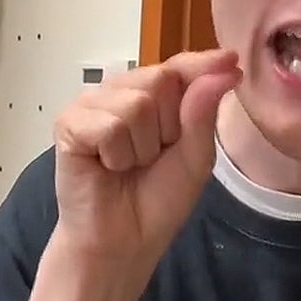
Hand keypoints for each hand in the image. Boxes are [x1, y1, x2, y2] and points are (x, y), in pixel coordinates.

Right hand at [51, 50, 241, 270]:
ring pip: (137, 103)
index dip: (203, 63)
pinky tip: (108, 167)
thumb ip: (203, 113)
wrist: (125, 240)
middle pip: (161, 79)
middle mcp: (122, 93)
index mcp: (154, 97)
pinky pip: (108, 125)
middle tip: (154, 156)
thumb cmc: (159, 198)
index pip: (179, 66)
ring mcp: (92, 106)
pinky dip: (117, 154)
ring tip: (130, 165)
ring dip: (143, 146)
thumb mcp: (195, 157)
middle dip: (169, 125)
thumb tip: (223, 69)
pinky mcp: (69, 125)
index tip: (232, 60)